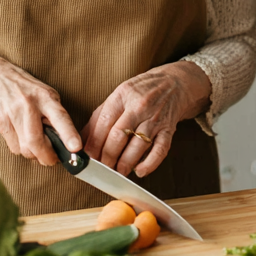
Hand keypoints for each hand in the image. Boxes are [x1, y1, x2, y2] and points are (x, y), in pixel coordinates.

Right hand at [0, 58, 81, 166]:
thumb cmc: (28, 91)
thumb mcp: (47, 95)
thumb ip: (56, 116)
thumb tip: (66, 143)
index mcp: (46, 97)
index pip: (60, 117)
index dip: (69, 134)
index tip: (76, 148)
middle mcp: (28, 105)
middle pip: (36, 141)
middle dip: (46, 157)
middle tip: (51, 160)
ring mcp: (12, 113)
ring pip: (24, 148)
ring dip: (32, 154)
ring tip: (35, 145)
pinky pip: (13, 147)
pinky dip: (20, 149)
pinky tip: (21, 138)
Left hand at [81, 61, 210, 177]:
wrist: (175, 83)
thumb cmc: (141, 91)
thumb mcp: (118, 95)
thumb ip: (100, 116)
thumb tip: (81, 139)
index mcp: (122, 95)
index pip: (104, 122)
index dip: (94, 144)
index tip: (88, 158)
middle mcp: (139, 105)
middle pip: (118, 135)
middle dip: (108, 156)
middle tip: (102, 169)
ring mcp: (155, 117)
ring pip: (137, 145)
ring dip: (125, 163)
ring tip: (118, 172)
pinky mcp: (169, 129)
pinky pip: (160, 149)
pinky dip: (150, 163)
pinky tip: (140, 171)